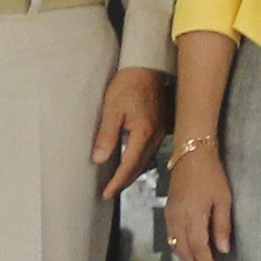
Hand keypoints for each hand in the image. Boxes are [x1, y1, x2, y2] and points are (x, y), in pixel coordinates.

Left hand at [91, 66, 166, 197]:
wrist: (148, 66)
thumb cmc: (128, 84)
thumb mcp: (112, 109)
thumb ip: (107, 136)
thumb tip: (99, 159)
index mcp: (143, 133)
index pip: (129, 166)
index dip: (117, 182)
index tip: (106, 193)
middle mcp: (155, 136)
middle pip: (140, 167)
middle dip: (125, 181)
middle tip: (110, 192)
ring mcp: (160, 132)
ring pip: (147, 161)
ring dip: (133, 173)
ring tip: (119, 181)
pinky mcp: (161, 127)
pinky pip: (151, 151)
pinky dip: (141, 162)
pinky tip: (133, 162)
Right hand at [165, 143, 233, 260]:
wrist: (191, 154)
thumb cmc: (212, 175)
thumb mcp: (223, 199)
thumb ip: (222, 225)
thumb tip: (223, 250)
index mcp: (193, 216)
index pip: (198, 247)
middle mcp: (178, 219)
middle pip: (184, 250)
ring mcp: (170, 215)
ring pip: (175, 245)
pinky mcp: (168, 211)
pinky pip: (171, 236)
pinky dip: (179, 249)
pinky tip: (186, 253)